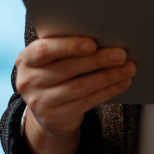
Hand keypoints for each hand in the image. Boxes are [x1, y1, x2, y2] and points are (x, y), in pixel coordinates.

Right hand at [15, 36, 135, 153]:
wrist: (45, 110)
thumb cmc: (54, 73)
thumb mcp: (51, 59)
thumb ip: (66, 47)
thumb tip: (103, 36)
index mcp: (26, 59)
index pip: (45, 50)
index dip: (69, 46)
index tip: (92, 44)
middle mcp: (29, 81)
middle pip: (68, 69)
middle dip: (97, 60)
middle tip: (121, 54)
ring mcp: (40, 102)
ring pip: (80, 87)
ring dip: (108, 76)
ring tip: (128, 68)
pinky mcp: (55, 118)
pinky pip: (86, 102)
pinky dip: (107, 91)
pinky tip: (122, 83)